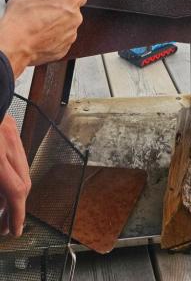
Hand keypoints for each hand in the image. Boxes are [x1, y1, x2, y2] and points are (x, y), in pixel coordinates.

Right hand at [0, 0, 86, 76]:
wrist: (16, 40)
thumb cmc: (25, 14)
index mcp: (72, 0)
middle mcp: (75, 18)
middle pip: (72, 11)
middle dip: (60, 10)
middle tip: (43, 10)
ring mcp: (70, 35)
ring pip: (66, 26)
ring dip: (55, 24)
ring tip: (38, 23)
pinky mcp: (63, 49)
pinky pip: (60, 40)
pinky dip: (52, 37)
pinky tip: (39, 34)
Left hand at [0, 115, 30, 236]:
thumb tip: (0, 197)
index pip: (16, 192)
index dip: (17, 215)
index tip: (14, 229)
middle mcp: (7, 144)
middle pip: (23, 183)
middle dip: (16, 207)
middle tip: (6, 224)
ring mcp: (10, 133)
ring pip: (21, 169)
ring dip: (13, 190)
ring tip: (1, 204)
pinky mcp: (9, 126)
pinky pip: (16, 155)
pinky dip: (10, 171)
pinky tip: (1, 177)